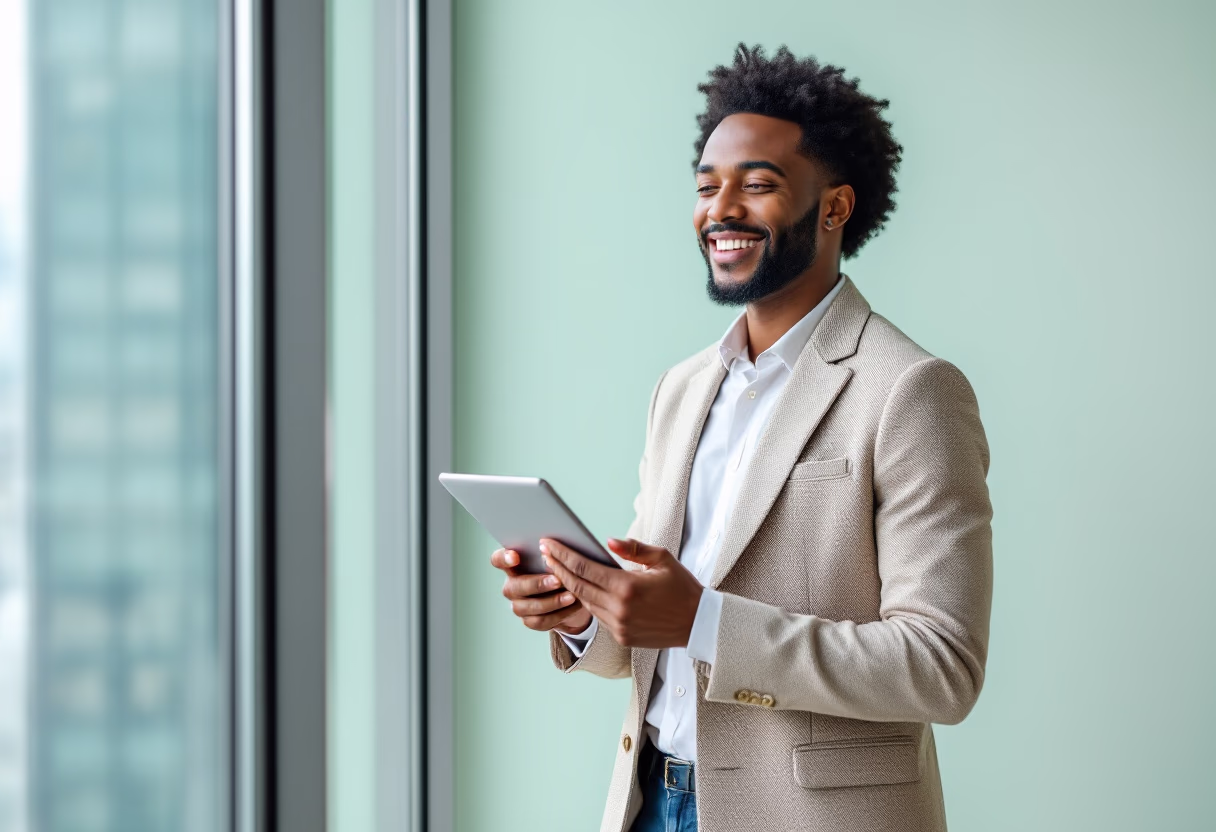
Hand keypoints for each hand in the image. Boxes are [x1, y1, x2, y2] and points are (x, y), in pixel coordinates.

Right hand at [490, 547, 593, 634]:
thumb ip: (552, 553)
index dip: (503, 559)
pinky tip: (573, 606)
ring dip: (552, 601)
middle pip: (514, 587)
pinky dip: (559, 614)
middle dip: (537, 584)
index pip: (498, 560)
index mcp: (513, 566)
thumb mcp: (557, 558)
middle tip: (558, 580)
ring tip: (572, 595)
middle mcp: (512, 586)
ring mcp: (519, 605)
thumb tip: (558, 549)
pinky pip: (541, 621)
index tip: (515, 556)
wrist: (572, 594)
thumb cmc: (561, 569)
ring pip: (528, 607)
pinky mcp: (529, 620)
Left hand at [539, 537, 702, 648]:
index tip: (549, 544)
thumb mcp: (662, 559)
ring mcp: (619, 626)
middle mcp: (619, 609)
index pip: (584, 568)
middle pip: (577, 586)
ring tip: (557, 569)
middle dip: (558, 568)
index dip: (563, 555)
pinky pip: (598, 616)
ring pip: (585, 602)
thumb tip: (608, 541)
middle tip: (545, 553)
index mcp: (627, 587)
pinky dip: (587, 601)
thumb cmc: (682, 587)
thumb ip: (633, 549)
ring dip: (569, 586)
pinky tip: (579, 589)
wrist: (698, 623)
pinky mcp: (621, 637)